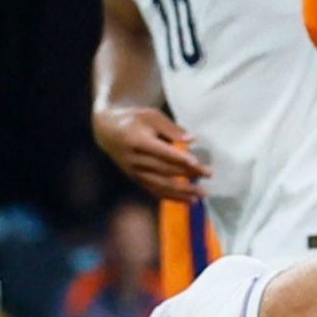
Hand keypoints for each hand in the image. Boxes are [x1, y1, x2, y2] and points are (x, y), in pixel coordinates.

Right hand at [92, 105, 209, 200]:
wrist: (107, 131)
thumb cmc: (133, 120)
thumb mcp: (150, 115)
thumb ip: (171, 128)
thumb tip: (192, 139)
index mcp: (137, 140)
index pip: (161, 152)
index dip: (178, 158)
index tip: (196, 163)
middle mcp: (134, 159)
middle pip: (164, 169)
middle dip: (187, 173)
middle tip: (208, 174)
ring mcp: (134, 172)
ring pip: (160, 184)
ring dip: (182, 191)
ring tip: (200, 195)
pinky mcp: (135, 179)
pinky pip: (155, 191)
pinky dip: (172, 197)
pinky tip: (188, 200)